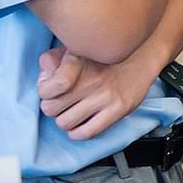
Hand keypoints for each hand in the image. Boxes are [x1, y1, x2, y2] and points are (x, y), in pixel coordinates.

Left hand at [38, 46, 155, 140]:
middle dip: (54, 108)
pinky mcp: (118, 109)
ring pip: (65, 123)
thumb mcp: (75, 49)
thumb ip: (53, 60)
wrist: (139, 56)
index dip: (44, 92)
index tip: (50, 91)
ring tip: (73, 113)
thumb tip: (43, 79)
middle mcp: (90, 80)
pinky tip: (81, 124)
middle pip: (50, 109)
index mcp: (77, 62)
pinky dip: (78, 133)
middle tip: (63, 103)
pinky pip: (87, 132)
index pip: (45, 90)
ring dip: (66, 120)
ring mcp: (104, 96)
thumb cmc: (103, 56)